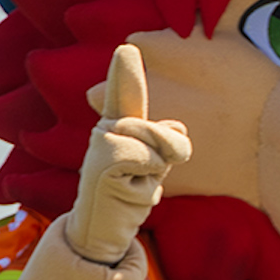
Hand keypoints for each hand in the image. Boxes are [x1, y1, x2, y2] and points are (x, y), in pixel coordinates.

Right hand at [63, 44, 191, 263]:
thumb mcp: (154, 165)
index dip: (125, 74)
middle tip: (147, 176)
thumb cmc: (130, 195)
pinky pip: (145, 159)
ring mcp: (101, 142)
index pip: (126, 95)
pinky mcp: (102, 159)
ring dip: (157, 169)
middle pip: (162, 129)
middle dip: (169, 153)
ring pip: (155, 143)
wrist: (105, 230)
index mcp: (118, 126)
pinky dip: (147, 179)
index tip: (126, 49)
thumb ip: (166, 143)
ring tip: (137, 183)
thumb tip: (178, 129)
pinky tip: (128, 189)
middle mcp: (106, 128)